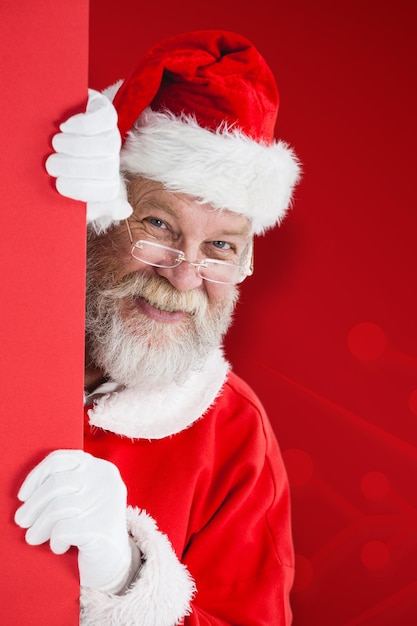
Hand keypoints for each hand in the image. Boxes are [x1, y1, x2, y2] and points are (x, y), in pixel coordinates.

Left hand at [15, 450, 132, 592]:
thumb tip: (27, 491)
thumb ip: (64, 484)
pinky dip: (55, 541)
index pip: (60, 459)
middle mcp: (107, 481)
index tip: (23, 496)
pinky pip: (62, 530)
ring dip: (39, 526)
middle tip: (22, 521)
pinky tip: (60, 546)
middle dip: (33, 505)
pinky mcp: (102, 528)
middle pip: (56, 483)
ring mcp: (107, 503)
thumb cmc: (90, 527)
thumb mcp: (83, 497)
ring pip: (57, 508)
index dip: (36, 476)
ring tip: (34, 537)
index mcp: (101, 468)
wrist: (115, 563)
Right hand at [45, 89, 131, 230]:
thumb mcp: (68, 190)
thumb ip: (93, 206)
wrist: (48, 132)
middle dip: (74, 167)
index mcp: (107, 180)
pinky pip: (105, 118)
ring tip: (56, 144)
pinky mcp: (104, 109)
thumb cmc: (56, 169)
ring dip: (76, 145)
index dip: (82, 190)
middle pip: (107, 167)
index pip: (109, 191)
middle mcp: (112, 158)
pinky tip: (64, 127)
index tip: (58, 184)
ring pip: (108, 144)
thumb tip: (125, 210)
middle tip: (52, 163)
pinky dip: (83, 124)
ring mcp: (111, 134)